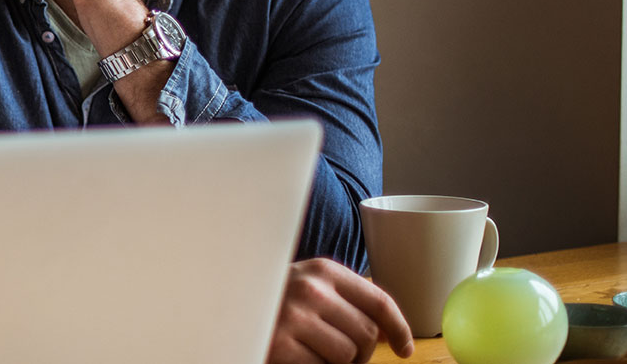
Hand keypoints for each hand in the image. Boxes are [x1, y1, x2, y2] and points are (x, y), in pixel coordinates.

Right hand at [268, 258, 413, 363]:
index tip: (404, 349)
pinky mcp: (280, 344)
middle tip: (340, 356)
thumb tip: (389, 333)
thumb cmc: (272, 303)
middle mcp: (311, 289)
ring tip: (316, 355)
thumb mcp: (308, 289)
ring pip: (349, 355)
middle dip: (361, 352)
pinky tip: (298, 358)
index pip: (378, 300)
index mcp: (323, 271)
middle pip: (367, 334)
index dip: (398, 328)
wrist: (222, 304)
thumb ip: (343, 301)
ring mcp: (294, 317)